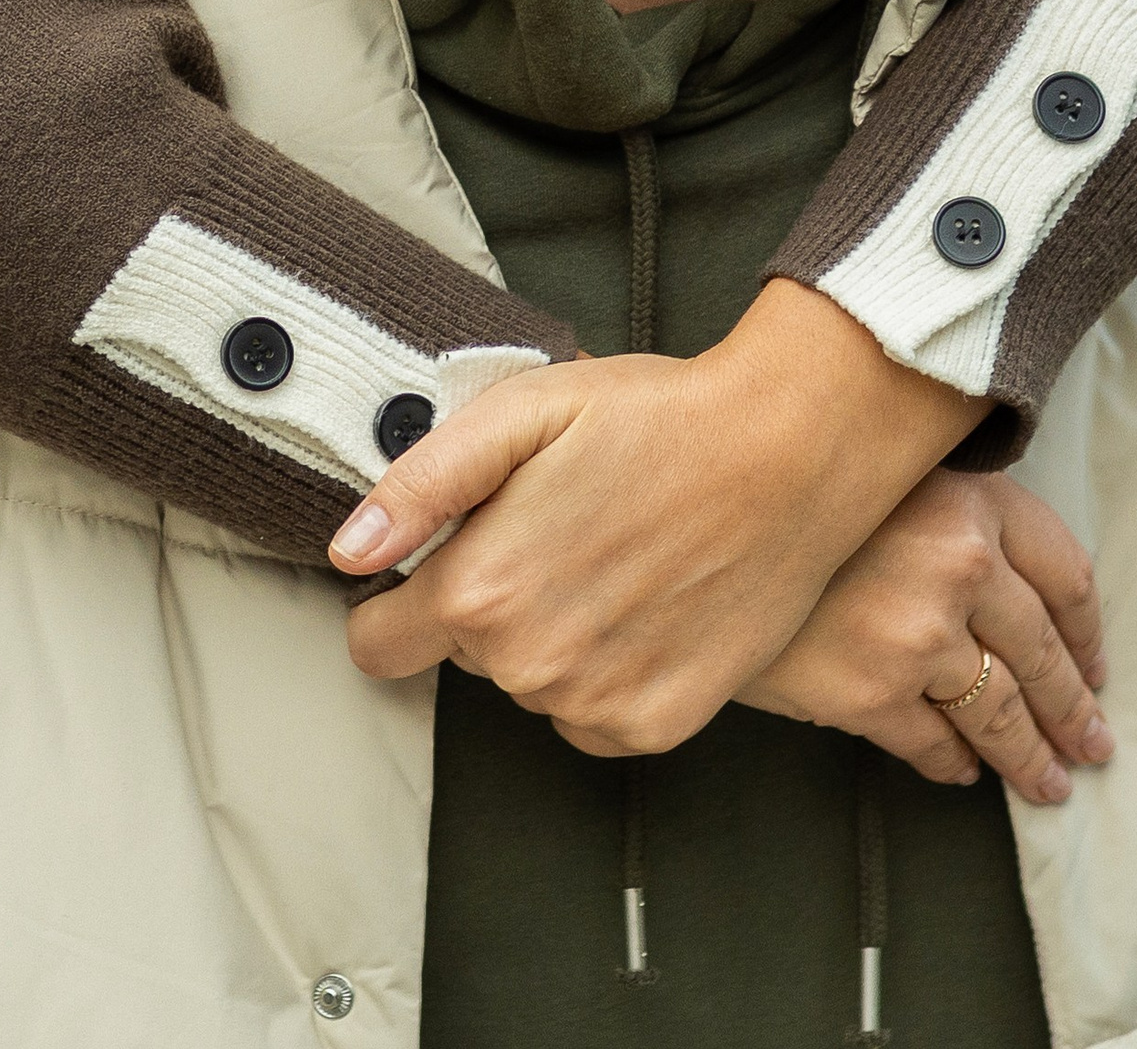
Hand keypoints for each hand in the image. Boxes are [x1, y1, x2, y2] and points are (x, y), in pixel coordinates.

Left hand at [330, 278, 986, 756]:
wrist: (789, 455)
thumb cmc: (655, 418)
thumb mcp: (521, 411)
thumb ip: (420, 484)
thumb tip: (348, 550)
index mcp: (482, 590)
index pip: (378, 644)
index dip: (394, 600)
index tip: (435, 562)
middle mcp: (530, 667)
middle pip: (463, 652)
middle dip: (489, 598)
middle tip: (556, 525)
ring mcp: (596, 704)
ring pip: (527, 682)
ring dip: (549, 635)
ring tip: (610, 553)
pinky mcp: (655, 725)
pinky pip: (590, 713)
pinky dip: (605, 668)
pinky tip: (643, 601)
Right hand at [740, 469, 1110, 806]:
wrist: (707, 521)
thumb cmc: (798, 492)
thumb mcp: (890, 473)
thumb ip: (953, 514)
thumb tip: (1011, 591)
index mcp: (974, 497)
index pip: (1066, 574)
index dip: (1086, 630)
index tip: (1095, 662)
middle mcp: (959, 562)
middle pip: (1042, 653)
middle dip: (1073, 707)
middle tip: (1092, 742)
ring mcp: (918, 633)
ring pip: (1001, 713)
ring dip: (1030, 756)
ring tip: (1048, 780)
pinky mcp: (872, 692)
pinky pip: (934, 743)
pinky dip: (954, 763)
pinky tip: (963, 770)